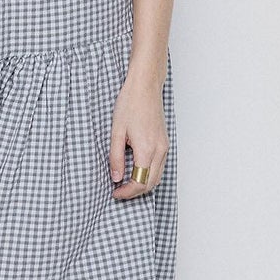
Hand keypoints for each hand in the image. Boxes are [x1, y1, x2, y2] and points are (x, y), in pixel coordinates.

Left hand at [109, 71, 166, 200]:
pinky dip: (148, 174)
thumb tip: (116, 177)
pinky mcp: (164, 142)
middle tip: (118, 190)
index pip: (140, 182)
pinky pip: (159, 166)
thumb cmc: (130, 104)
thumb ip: (116, 157)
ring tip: (124, 182)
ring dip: (142, 183)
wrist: (145, 87)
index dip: (127, 192)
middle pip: (150, 183)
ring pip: (157, 176)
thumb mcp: (116, 132)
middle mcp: (160, 150)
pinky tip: (135, 170)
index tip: (114, 192)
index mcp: (147, 149)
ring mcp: (164, 146)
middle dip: (134, 191)